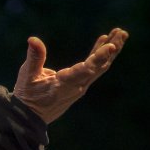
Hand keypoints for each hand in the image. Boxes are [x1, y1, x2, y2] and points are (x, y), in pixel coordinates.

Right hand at [12, 28, 127, 123]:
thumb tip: (32, 39)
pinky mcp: (80, 85)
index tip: (111, 46)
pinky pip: (94, 69)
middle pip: (100, 66)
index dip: (99, 57)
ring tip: (120, 34)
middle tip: (122, 33)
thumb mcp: (27, 75)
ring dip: (111, 51)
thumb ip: (34, 57)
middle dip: (112, 49)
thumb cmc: (27, 95)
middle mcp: (77, 86)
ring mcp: (80, 87)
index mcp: (64, 83)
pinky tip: (105, 43)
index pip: (85, 69)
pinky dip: (100, 56)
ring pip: (100, 68)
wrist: (31, 117)